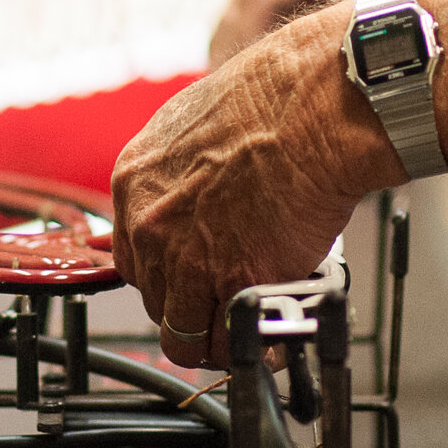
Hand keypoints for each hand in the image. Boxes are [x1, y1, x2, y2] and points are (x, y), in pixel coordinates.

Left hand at [113, 9, 397, 367]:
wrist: (313, 108)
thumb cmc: (271, 102)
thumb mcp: (190, 125)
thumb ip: (177, 174)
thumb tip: (189, 198)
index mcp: (134, 183)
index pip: (133, 259)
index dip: (167, 276)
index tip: (189, 280)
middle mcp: (151, 227)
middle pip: (157, 300)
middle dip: (191, 306)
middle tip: (224, 302)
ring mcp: (189, 261)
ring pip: (186, 334)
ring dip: (217, 335)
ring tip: (248, 322)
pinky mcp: (236, 283)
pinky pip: (233, 340)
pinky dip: (253, 345)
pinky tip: (271, 333)